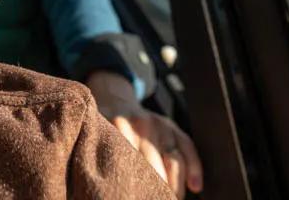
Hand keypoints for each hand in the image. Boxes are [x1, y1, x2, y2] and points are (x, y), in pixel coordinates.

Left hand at [86, 70, 202, 196]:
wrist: (114, 99)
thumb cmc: (103, 130)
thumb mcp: (95, 135)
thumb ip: (99, 154)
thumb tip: (94, 184)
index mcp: (117, 128)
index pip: (129, 165)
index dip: (133, 187)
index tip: (129, 197)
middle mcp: (140, 125)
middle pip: (153, 168)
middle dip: (153, 191)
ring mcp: (159, 124)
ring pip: (174, 161)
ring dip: (174, 188)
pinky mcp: (172, 126)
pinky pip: (188, 147)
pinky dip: (195, 169)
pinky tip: (195, 188)